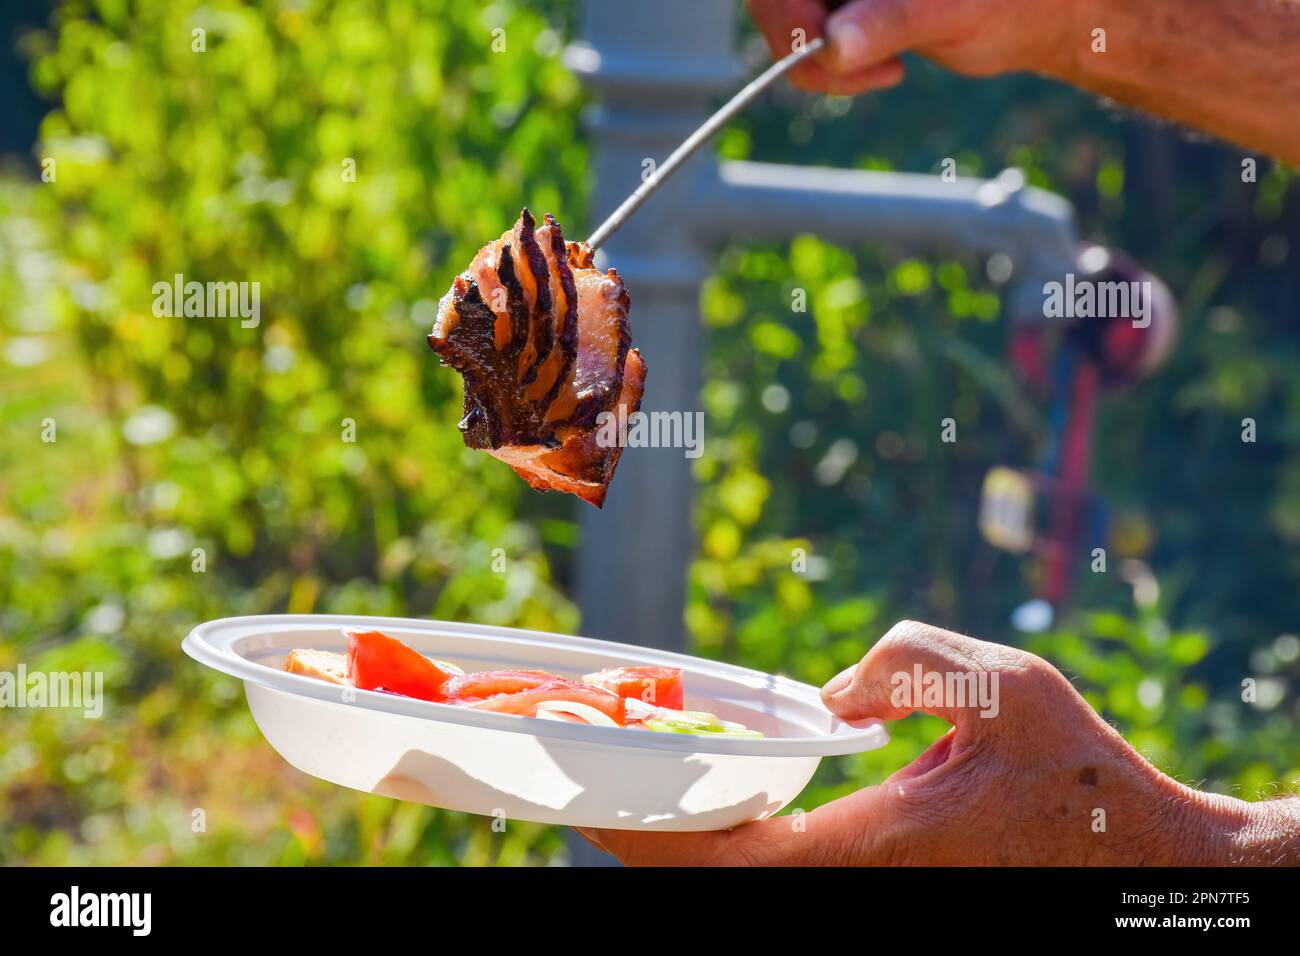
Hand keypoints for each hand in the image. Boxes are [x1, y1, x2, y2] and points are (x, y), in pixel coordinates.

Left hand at [578, 621, 1293, 864]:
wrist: (1131, 853)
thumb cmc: (1076, 770)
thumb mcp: (1003, 684)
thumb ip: (906, 664)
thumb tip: (831, 696)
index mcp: (870, 849)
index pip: (725, 858)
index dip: (644, 829)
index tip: (584, 794)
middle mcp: (851, 882)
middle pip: (710, 877)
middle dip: (633, 830)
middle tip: (571, 774)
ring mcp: (858, 888)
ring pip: (737, 876)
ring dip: (669, 831)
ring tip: (615, 773)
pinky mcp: (869, 879)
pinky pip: (770, 865)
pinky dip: (718, 833)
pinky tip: (700, 790)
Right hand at [746, 0, 1071, 95]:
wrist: (1037, 13)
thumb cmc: (1010, 2)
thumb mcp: (949, 11)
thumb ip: (889, 22)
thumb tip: (833, 46)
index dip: (786, 13)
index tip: (823, 49)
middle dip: (797, 43)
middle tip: (859, 74)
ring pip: (781, 16)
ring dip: (812, 60)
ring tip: (884, 70)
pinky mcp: (844, 3)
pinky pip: (802, 32)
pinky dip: (826, 63)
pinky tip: (882, 65)